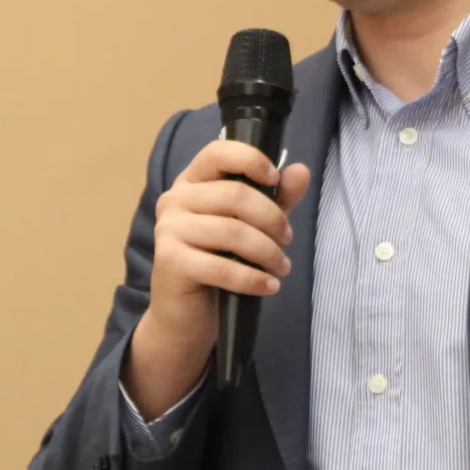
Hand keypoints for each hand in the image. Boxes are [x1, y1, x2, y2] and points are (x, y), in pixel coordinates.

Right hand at [122, 138, 312, 418]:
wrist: (184, 317)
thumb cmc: (217, 264)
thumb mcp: (252, 227)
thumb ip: (275, 198)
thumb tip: (300, 171)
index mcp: (192, 182)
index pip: (218, 152)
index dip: (251, 160)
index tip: (275, 180)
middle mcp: (174, 199)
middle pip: (235, 195)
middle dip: (272, 219)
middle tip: (286, 241)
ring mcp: (168, 229)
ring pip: (232, 232)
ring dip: (267, 252)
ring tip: (281, 267)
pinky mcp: (170, 261)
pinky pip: (222, 266)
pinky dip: (253, 278)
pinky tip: (269, 286)